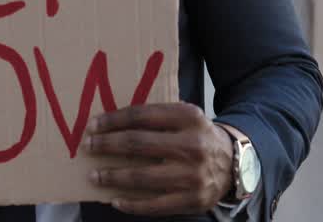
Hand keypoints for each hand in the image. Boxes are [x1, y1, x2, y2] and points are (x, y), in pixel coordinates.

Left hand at [86, 103, 232, 214]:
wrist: (235, 164)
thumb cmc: (199, 137)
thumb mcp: (186, 117)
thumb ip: (157, 117)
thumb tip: (111, 122)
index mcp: (188, 117)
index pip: (141, 116)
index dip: (113, 120)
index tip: (93, 125)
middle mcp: (192, 145)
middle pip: (137, 144)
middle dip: (107, 145)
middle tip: (88, 146)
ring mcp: (193, 175)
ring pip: (141, 177)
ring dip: (112, 176)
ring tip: (94, 175)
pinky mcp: (192, 200)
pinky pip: (154, 205)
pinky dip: (131, 204)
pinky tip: (115, 200)